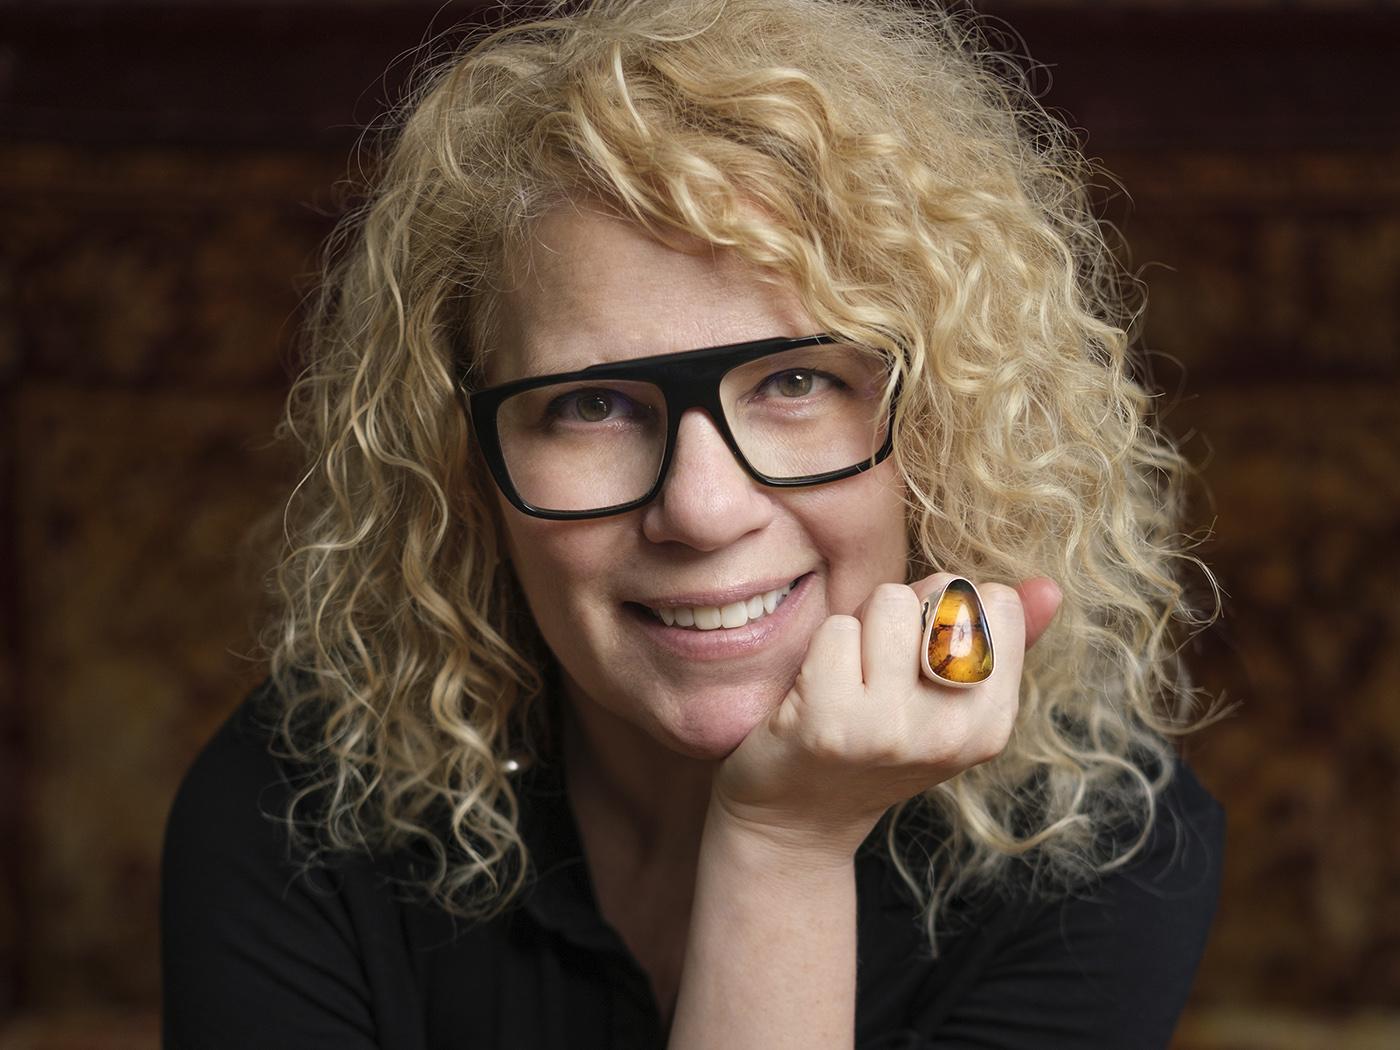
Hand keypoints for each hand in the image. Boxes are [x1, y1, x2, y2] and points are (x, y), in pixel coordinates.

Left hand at [710, 574, 1061, 863]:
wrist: (796, 818)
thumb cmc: (874, 744)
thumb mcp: (950, 705)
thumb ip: (1002, 644)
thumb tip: (1049, 587)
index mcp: (990, 726)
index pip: (996, 601)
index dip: (951, 609)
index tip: (922, 654)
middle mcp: (949, 731)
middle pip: (945, 593)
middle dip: (907, 610)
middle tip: (878, 667)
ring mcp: (889, 729)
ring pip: (888, 601)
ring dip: (861, 624)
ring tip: (848, 673)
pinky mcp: (830, 721)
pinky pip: (837, 628)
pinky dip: (821, 646)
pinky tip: (816, 690)